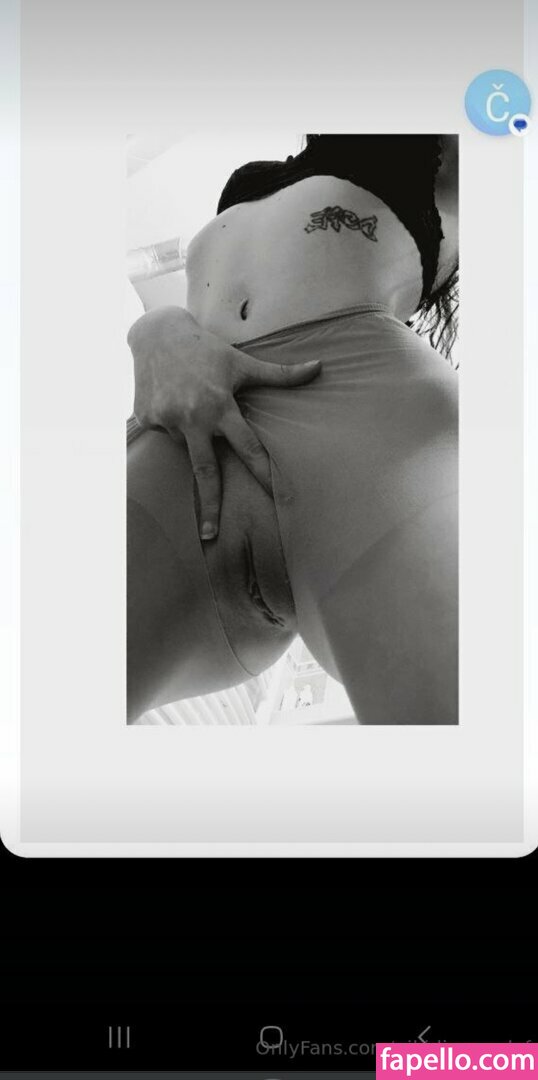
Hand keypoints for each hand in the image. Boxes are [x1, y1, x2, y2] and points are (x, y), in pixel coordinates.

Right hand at [128, 306, 320, 538]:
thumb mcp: (242, 363)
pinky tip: (166, 396)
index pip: (248, 448)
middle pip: (205, 471)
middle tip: (212, 535)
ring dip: (189, 432)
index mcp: (220, 407)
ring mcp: (166, 420)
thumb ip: (280, 375)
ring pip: (183, 443)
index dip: (264, 473)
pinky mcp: (145, 418)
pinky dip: (169, 420)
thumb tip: (320, 367)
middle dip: (209, 505)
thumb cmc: (207, 350)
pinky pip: (162, 432)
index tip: (276, 498)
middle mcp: (193, 418)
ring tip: (184, 398)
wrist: (157, 333)